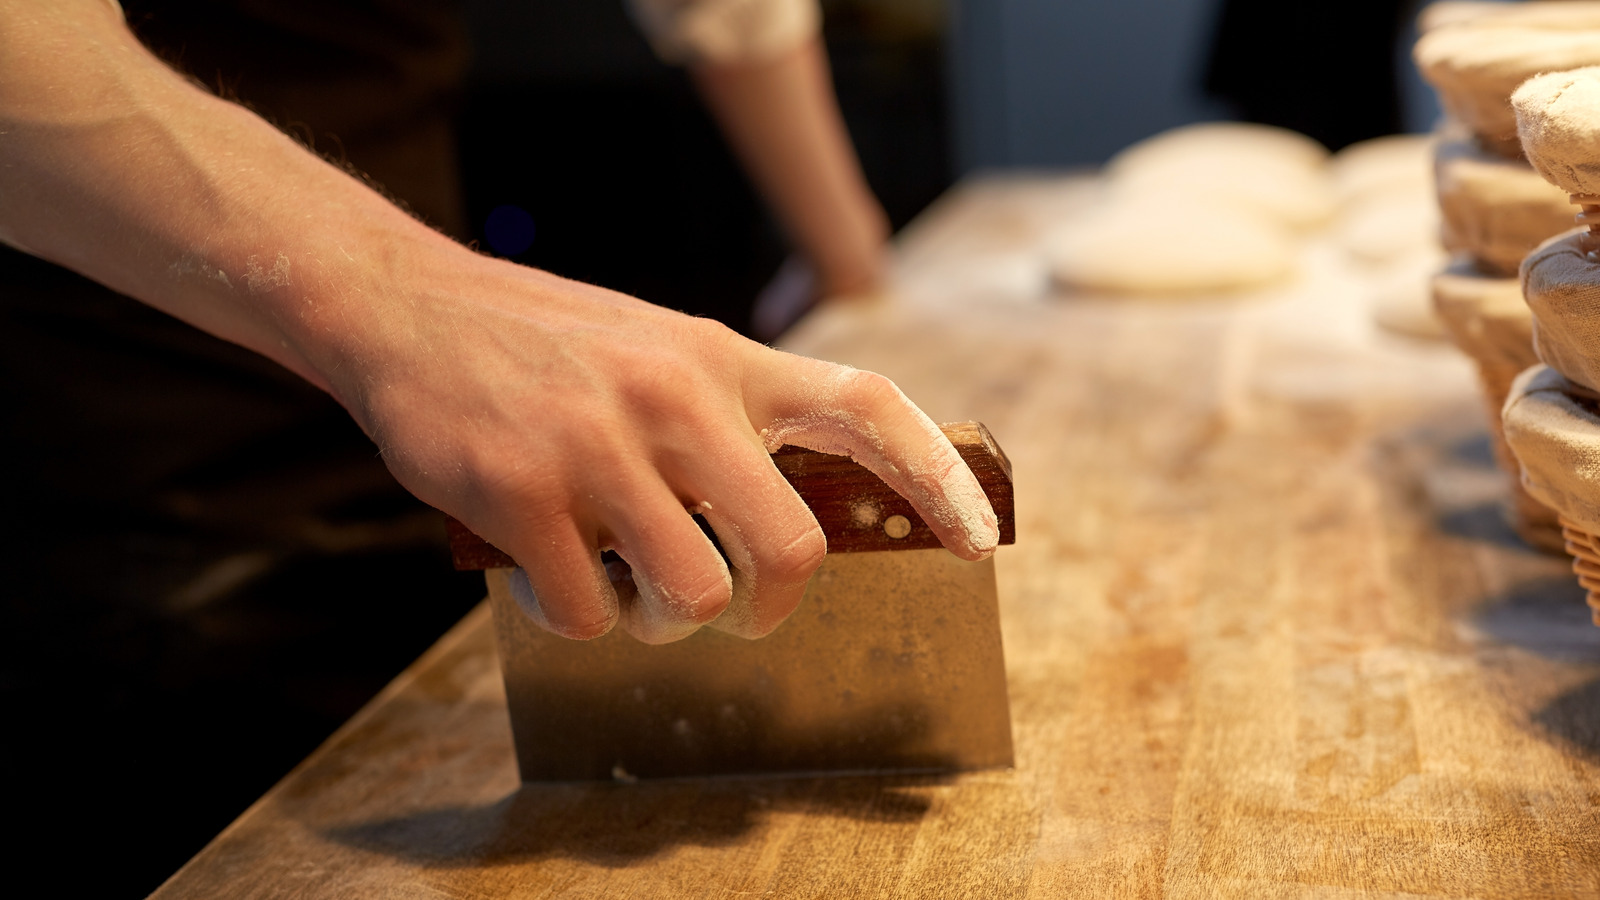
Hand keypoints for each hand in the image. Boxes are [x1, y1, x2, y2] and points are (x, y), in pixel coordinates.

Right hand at [333, 248, 998, 643]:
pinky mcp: (523, 495)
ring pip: (692, 599)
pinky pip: (589, 614)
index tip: (978, 538)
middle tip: (733, 612)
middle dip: (771, 609)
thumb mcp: (660, 349)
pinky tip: (547, 572)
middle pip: (791, 549)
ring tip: (622, 585)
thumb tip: (800, 517)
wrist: (405, 307)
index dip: (937, 475)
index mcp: (723, 359)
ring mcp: (599, 448)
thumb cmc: (547, 345)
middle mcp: (676, 399)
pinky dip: (576, 617)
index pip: (866, 406)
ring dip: (663, 623)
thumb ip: (730, 417)